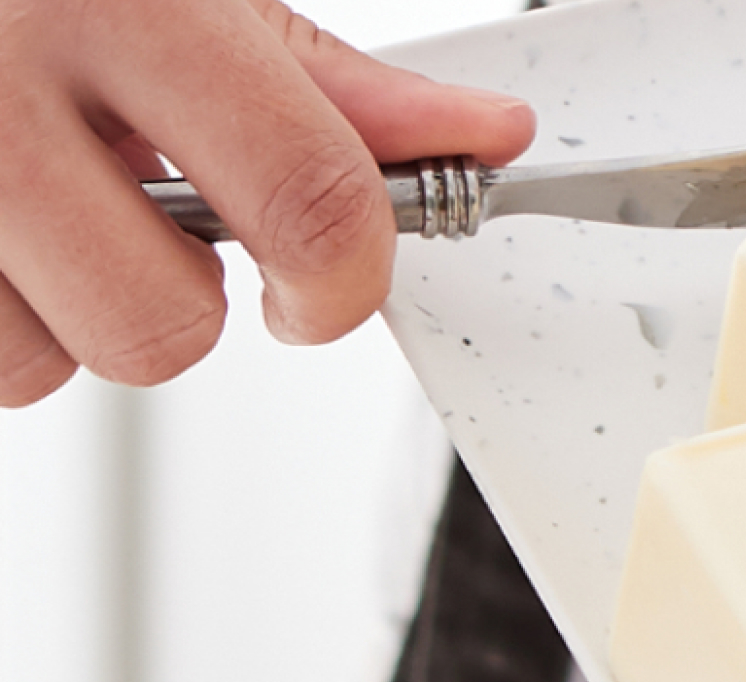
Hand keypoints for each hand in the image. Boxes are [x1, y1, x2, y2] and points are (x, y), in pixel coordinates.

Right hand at [0, 0, 535, 406]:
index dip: (345, 277)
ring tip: (52, 213)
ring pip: (39, 365)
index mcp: (119, 5)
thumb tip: (483, 137)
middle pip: (158, 323)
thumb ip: (333, 86)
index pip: (303, 196)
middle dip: (187, 306)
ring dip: (67, 319)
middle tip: (162, 229)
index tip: (335, 286)